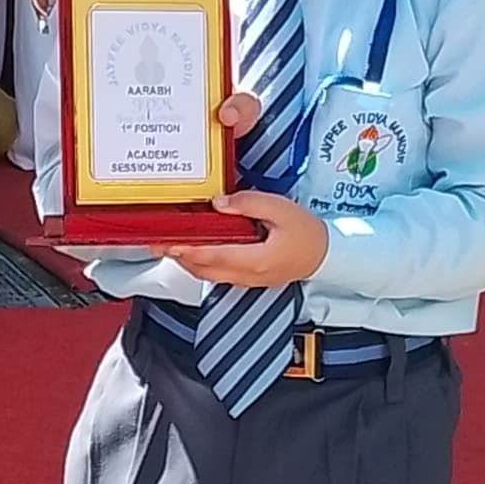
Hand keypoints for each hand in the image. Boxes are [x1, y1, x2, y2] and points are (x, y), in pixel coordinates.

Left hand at [162, 186, 331, 288]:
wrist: (326, 254)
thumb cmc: (307, 232)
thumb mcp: (280, 208)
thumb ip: (248, 203)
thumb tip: (219, 203)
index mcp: (255, 259)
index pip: (212, 255)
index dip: (186, 249)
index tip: (168, 241)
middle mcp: (247, 275)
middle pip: (203, 269)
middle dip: (179, 256)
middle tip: (158, 242)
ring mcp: (247, 280)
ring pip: (208, 275)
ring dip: (187, 261)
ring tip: (169, 246)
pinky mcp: (249, 278)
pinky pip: (218, 274)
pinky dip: (201, 264)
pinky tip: (195, 252)